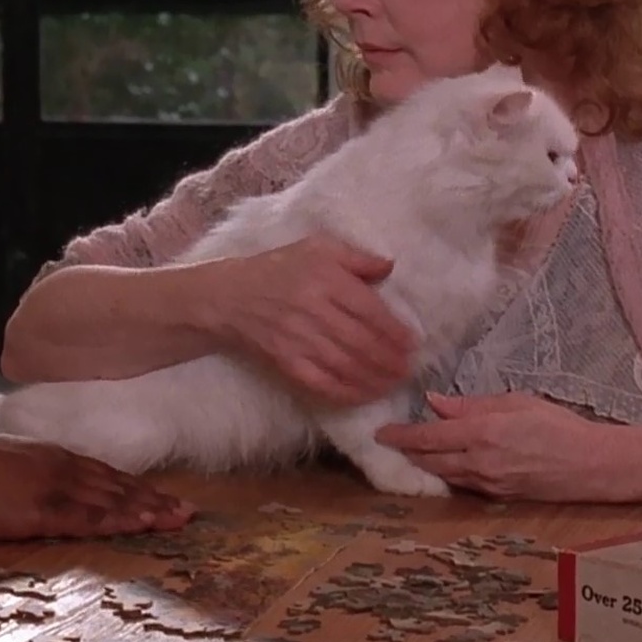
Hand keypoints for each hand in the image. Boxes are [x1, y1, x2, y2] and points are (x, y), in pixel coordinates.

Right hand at [0, 432, 196, 539]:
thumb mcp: (6, 463)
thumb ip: (29, 474)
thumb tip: (35, 484)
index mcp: (53, 456)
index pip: (104, 472)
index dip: (135, 485)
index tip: (162, 494)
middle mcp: (64, 467)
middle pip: (119, 485)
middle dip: (154, 498)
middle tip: (187, 510)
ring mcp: (59, 486)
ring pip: (114, 500)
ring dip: (148, 510)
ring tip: (177, 519)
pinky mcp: (48, 508)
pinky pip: (93, 517)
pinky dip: (122, 520)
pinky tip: (143, 525)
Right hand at [207, 234, 416, 407]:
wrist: (229, 296)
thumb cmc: (278, 268)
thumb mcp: (316, 247)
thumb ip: (355, 256)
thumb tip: (390, 267)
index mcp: (325, 278)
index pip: (369, 310)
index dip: (395, 331)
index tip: (413, 344)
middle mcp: (313, 309)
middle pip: (361, 342)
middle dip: (390, 360)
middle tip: (408, 370)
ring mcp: (298, 339)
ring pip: (346, 366)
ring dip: (375, 379)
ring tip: (393, 383)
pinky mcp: (286, 361)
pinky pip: (322, 382)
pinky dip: (346, 392)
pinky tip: (363, 394)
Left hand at [374, 392, 610, 501]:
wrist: (593, 466)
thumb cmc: (559, 426)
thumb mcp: (515, 402)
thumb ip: (471, 405)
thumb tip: (434, 402)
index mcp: (482, 435)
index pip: (428, 438)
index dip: (401, 436)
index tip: (380, 433)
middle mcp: (479, 464)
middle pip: (429, 461)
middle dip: (407, 452)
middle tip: (389, 442)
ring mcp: (488, 485)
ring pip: (443, 475)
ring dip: (424, 465)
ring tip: (410, 453)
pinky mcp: (498, 497)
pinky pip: (463, 485)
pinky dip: (447, 474)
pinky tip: (443, 465)